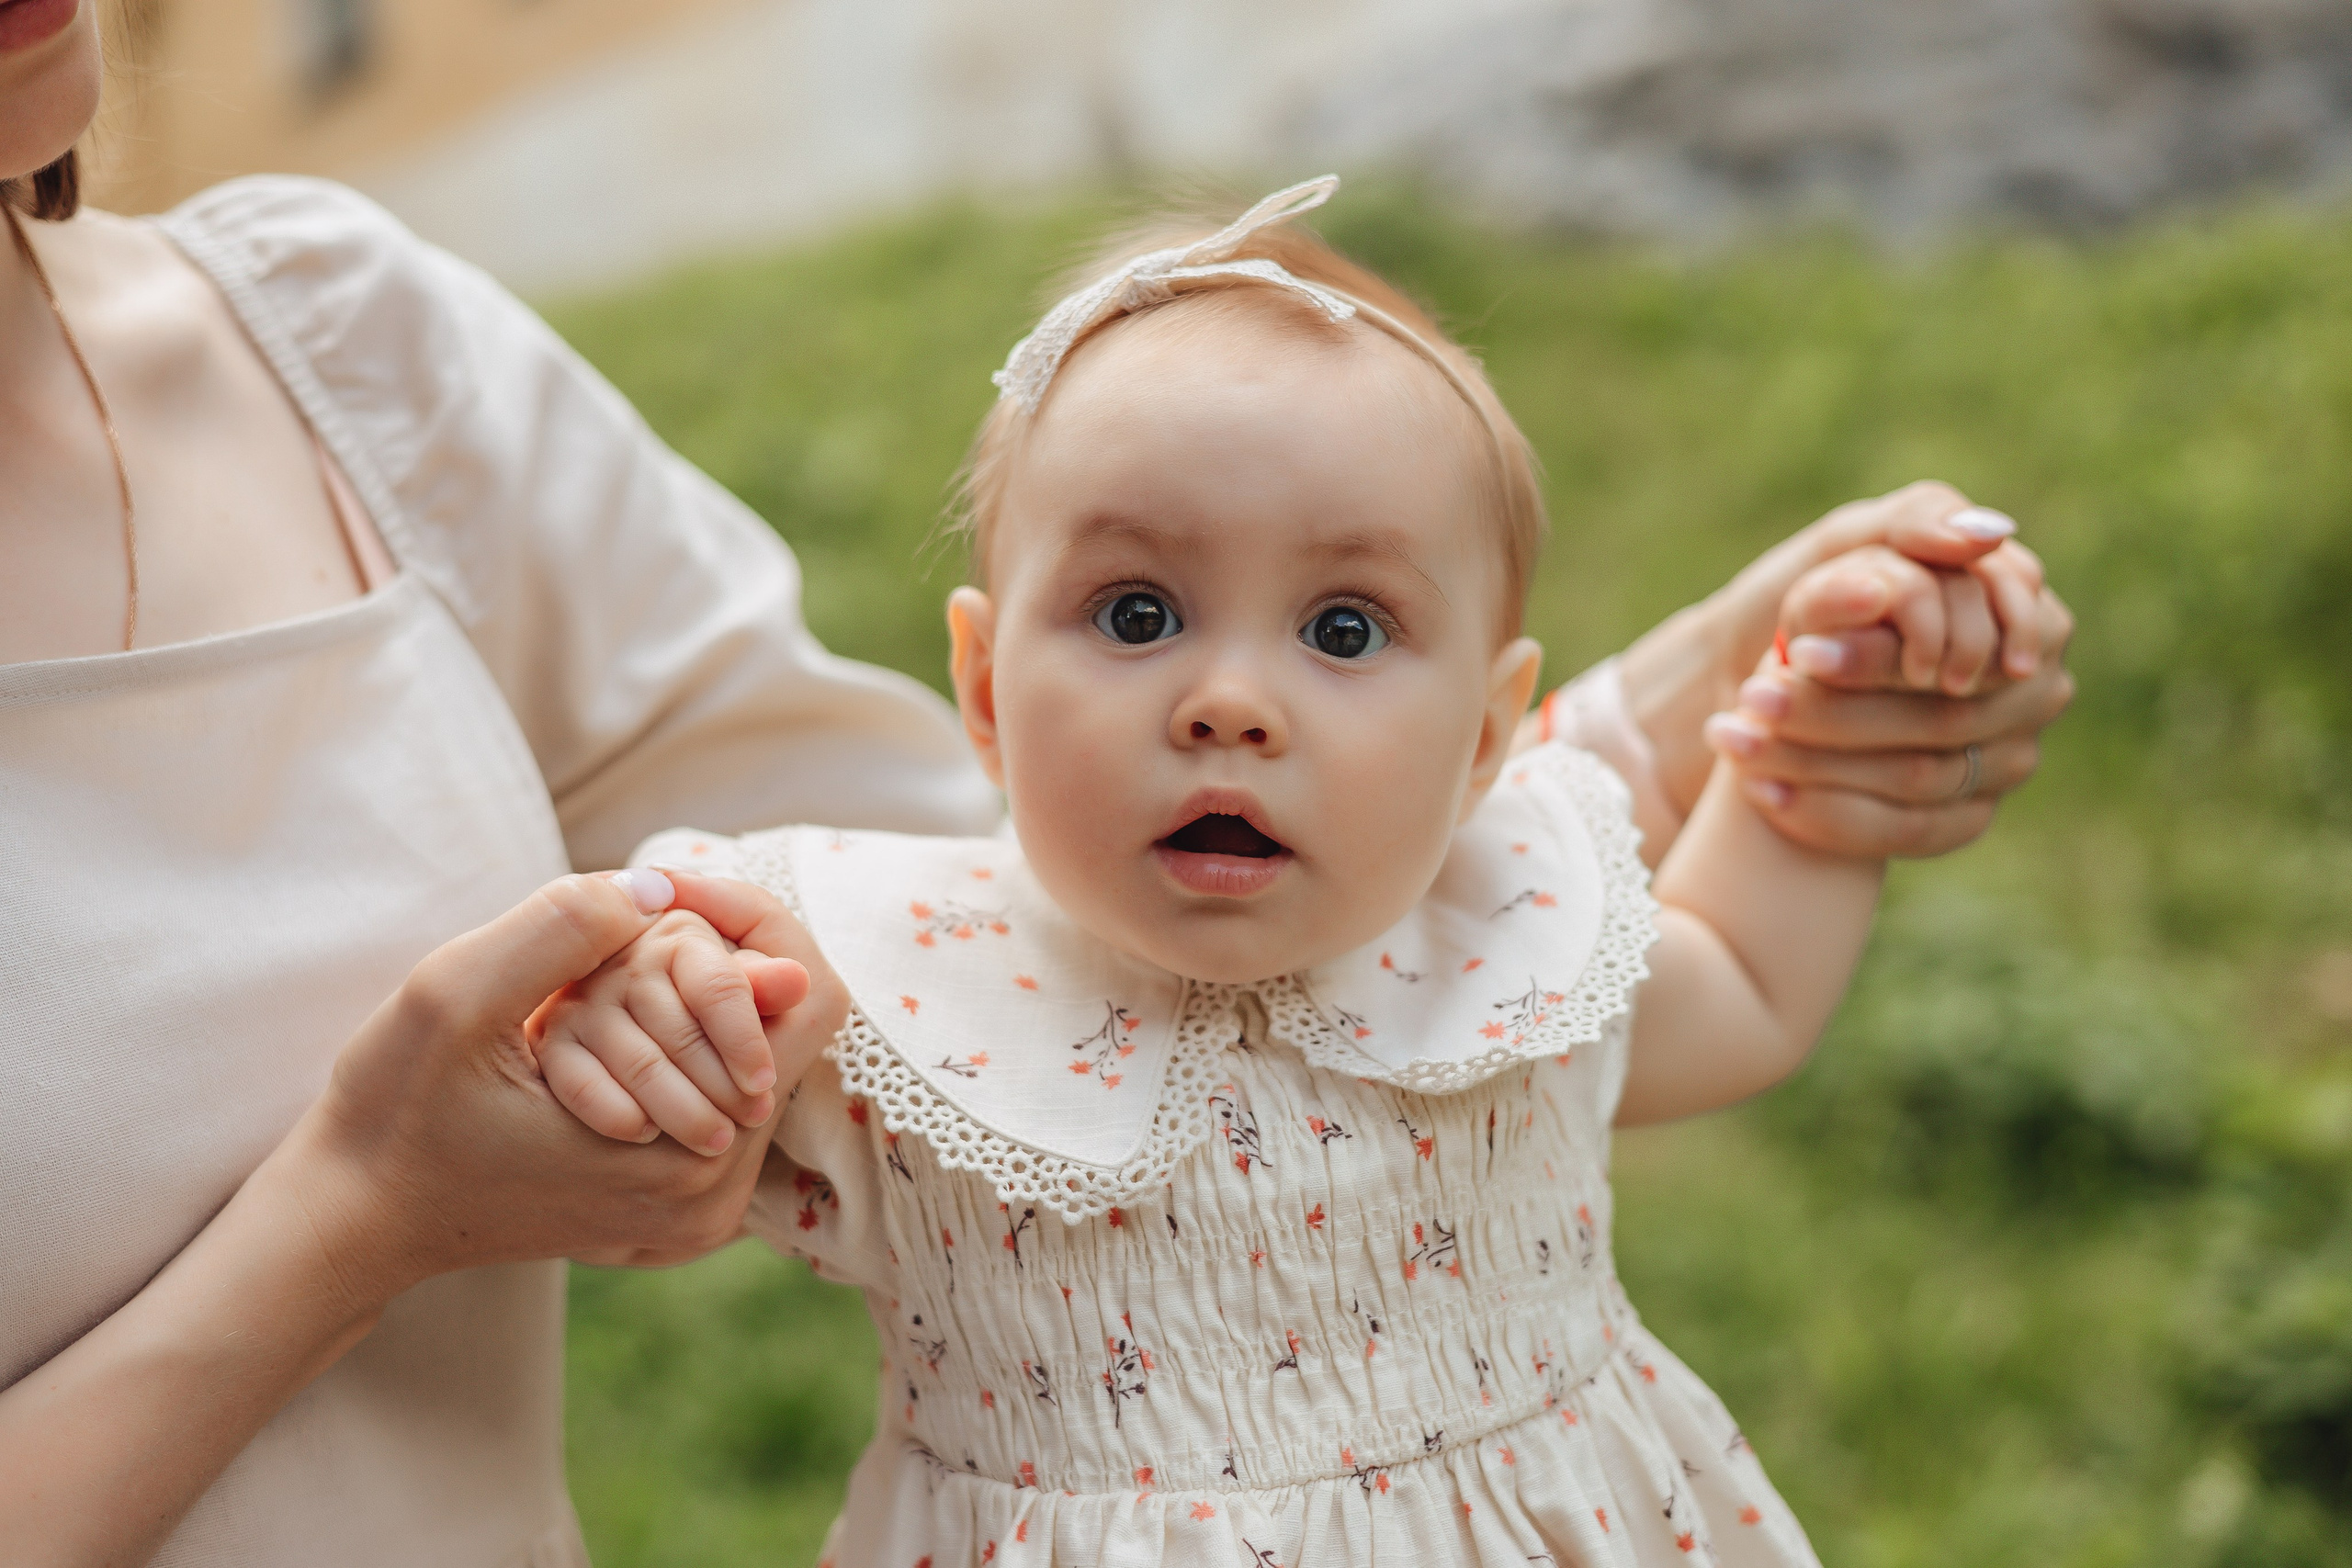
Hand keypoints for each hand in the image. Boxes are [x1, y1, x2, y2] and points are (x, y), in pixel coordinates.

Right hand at [300, 868, 848, 1295]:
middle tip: (607, 964)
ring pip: (756, 1066)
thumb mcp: (455, 993)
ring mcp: (696, 1216)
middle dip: (711, 972)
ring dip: (692, 1013)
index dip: (750, 922)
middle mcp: (711, 1198)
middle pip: (789, 1033)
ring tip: (592, 1007)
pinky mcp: (674, 1217)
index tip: (667, 893)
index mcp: (683, 1154)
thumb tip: (665, 885)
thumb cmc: (395, 1107)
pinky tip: (604, 1046)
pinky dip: (680, 1056)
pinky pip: (720, 1104)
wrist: (358, 1213)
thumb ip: (565, 928)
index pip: (808, 1000)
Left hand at [1620, 481, 2074, 858]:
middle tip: (1752, 699)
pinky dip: (1829, 816)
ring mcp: (2010, 759)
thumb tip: (1986, 535)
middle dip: (1833, 713)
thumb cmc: (1821, 595)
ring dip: (1817, 764)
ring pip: (1918, 778)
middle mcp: (2032, 691)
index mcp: (2024, 617)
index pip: (1964, 650)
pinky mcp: (1970, 817)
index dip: (1879, 658)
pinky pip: (1911, 833)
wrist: (1775, 670)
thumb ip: (1917, 522)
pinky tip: (1764, 796)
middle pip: (1938, 719)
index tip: (1797, 652)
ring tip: (1736, 741)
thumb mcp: (1852, 540)